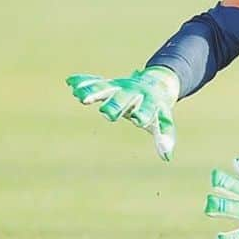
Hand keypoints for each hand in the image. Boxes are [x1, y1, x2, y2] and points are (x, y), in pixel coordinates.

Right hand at [65, 67, 179, 160]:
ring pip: (105, 88)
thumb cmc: (158, 106)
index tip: (139, 121)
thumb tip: (167, 157)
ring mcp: (119, 86)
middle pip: (123, 98)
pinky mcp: (109, 83)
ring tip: (80, 96)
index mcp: (148, 100)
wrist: (155, 82)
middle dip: (115, 105)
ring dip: (93, 91)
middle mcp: (132, 92)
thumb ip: (165, 136)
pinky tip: (71, 82)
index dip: (143, 114)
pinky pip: (95, 82)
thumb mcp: (163, 119)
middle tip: (107, 113)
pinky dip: (83, 82)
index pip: (146, 108)